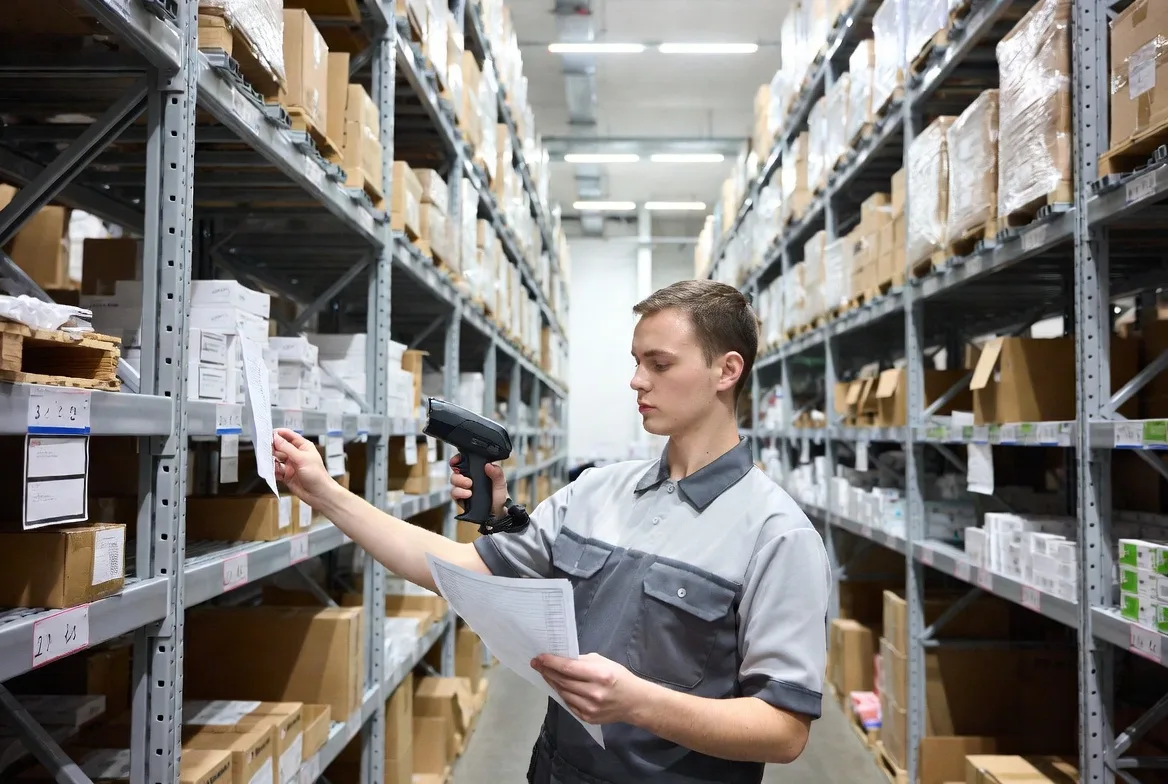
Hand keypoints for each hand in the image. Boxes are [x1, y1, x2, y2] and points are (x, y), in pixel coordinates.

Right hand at [273, 428, 336, 506]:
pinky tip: (270, 471)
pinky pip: (276, 471)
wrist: (320, 495)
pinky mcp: (286, 475)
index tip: (267, 433)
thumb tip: (275, 438)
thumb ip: (287, 448)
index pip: (289, 436)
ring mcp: (290, 465)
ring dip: (270, 459)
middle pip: (280, 447)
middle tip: (263, 448)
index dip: (278, 434)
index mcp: (303, 447)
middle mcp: (296, 454)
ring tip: (266, 460)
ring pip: (276, 459)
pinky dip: (272, 470)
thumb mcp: (302, 459)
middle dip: (272, 447)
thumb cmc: (317, 475)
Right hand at [449, 454, 508, 517]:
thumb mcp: (501, 484)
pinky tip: (468, 495)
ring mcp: (463, 488)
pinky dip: (459, 492)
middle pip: (456, 471)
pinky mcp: (460, 498)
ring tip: (470, 488)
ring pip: (453, 481)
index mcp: (478, 471)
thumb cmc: (499, 497)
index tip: (457, 460)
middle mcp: (469, 478)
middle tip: (469, 481)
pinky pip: (454, 493)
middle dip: (459, 474)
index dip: (458, 459)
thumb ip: (497, 473)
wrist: (497, 514)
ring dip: (459, 483)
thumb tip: (488, 465)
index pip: (464, 461)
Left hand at [531, 653, 650, 725]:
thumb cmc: (620, 678)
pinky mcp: (587, 718)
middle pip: (563, 681)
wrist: (634, 702)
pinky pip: (568, 703)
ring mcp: (590, 708)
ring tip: (545, 673)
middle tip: (536, 664)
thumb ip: (583, 661)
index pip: (569, 668)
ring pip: (563, 693)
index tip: (539, 657)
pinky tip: (558, 685)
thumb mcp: (604, 662)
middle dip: (547, 671)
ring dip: (552, 682)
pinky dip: (562, 693)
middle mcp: (594, 693)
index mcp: (600, 675)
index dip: (552, 662)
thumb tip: (561, 659)